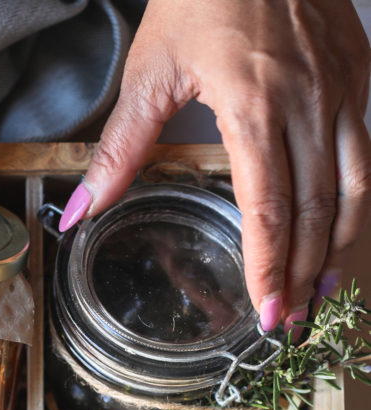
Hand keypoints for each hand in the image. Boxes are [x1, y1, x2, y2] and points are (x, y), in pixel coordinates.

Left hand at [59, 0, 370, 334]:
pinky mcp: (359, 75)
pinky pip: (366, 154)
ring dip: (337, 251)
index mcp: (253, 104)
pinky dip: (355, 204)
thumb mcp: (150, 71)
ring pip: (350, 189)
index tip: (266, 312)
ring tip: (321, 297)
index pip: (267, 207)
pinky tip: (341, 234)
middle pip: (312, 211)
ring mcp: (341, 88)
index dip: (269, 267)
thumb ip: (120, 149)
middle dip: (302, 276)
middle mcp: (307, 102)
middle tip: (289, 323)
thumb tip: (82, 209)